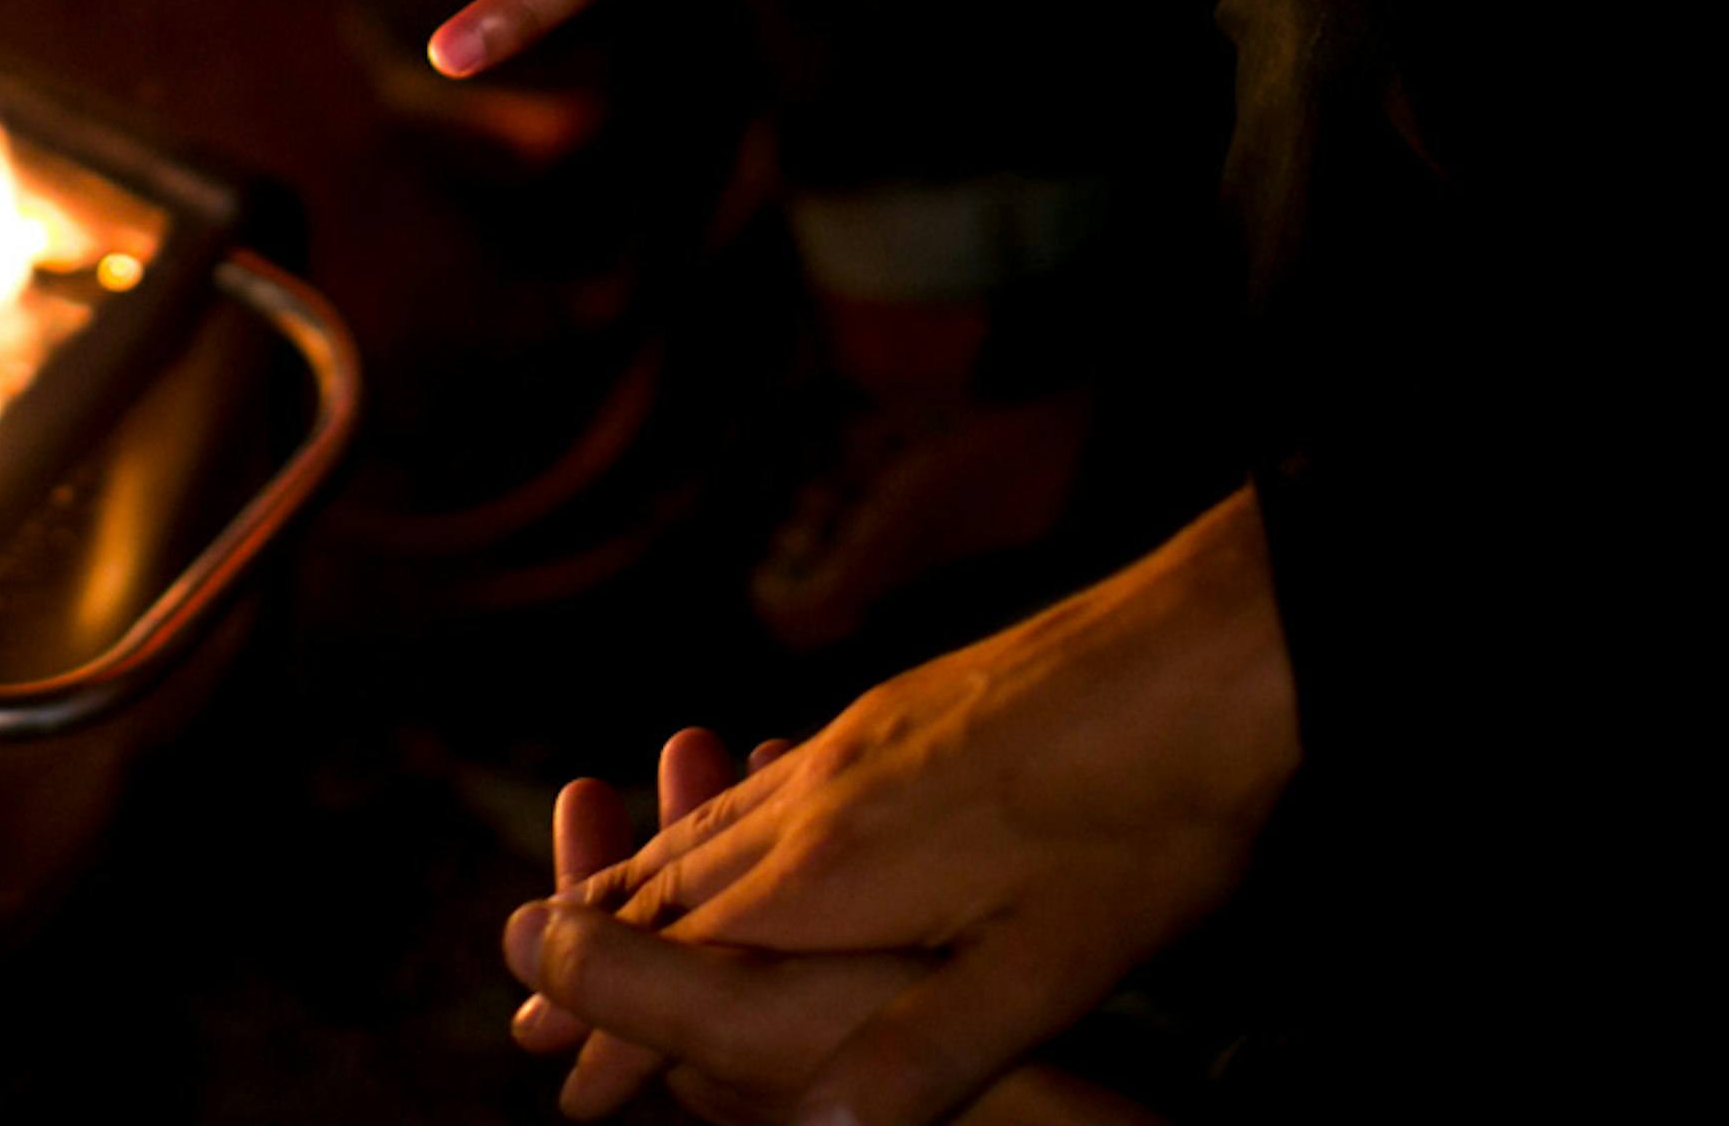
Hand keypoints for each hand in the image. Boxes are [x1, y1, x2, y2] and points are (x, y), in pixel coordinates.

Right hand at [512, 736, 1154, 1125]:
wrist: (1199, 648)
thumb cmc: (1145, 813)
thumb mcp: (1051, 966)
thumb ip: (922, 1051)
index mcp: (836, 871)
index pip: (689, 966)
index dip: (621, 1031)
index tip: (561, 1081)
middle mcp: (816, 800)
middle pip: (672, 891)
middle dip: (598, 959)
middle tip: (529, 1007)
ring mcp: (851, 747)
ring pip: (709, 829)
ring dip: (639, 888)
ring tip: (588, 916)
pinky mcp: (891, 718)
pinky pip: (759, 787)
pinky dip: (703, 826)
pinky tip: (719, 819)